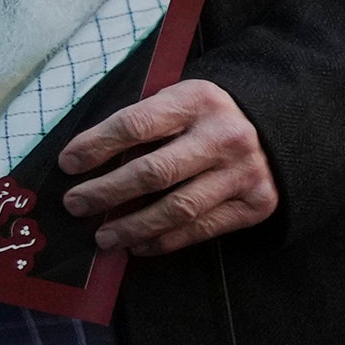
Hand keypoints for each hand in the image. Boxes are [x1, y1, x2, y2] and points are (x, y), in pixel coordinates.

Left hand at [56, 77, 277, 255]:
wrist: (276, 129)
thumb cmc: (207, 118)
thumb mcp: (177, 103)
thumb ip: (141, 125)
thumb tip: (85, 165)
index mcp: (197, 101)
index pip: (135, 125)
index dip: (96, 146)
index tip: (67, 165)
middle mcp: (226, 137)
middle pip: (154, 172)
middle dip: (106, 192)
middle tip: (76, 204)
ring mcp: (244, 173)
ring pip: (177, 208)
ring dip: (132, 226)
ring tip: (102, 236)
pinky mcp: (256, 204)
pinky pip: (202, 229)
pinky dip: (164, 241)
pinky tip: (138, 244)